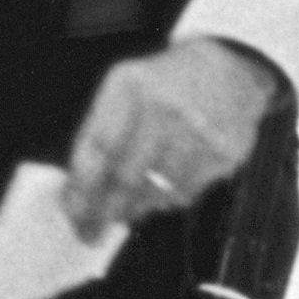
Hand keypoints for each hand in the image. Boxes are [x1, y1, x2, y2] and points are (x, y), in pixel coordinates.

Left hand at [61, 37, 282, 241]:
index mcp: (128, 85)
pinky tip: (157, 197)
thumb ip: (102, 130)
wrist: (227, 67)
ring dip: (134, 209)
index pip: (97, 145)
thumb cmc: (164, 84)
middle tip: (90, 231)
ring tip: (123, 212)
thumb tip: (79, 187)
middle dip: (103, 209)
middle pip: (125, 174)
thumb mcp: (125, 88)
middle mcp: (162, 105)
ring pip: (156, 190)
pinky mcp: (224, 152)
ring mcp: (197, 130)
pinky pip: (185, 193)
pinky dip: (165, 202)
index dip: (81, 184)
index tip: (71, 210)